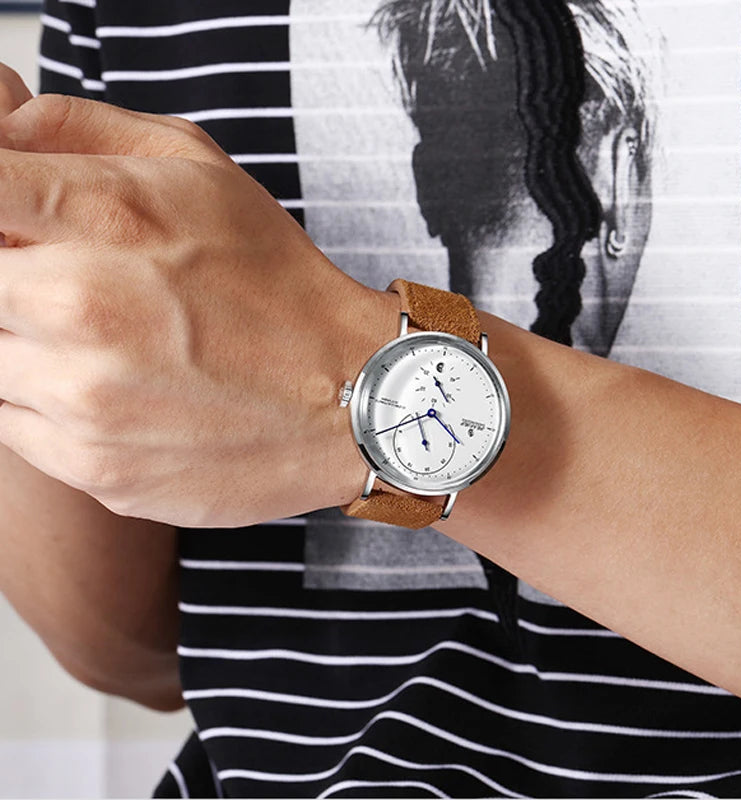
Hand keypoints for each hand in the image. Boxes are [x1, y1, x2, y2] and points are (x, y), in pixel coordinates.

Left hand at [0, 68, 396, 526]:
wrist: (349, 397)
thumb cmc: (278, 285)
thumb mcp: (198, 167)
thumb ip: (79, 128)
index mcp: (104, 217)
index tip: (13, 221)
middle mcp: (79, 308)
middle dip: (11, 276)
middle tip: (61, 282)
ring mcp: (82, 400)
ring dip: (24, 344)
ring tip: (100, 343)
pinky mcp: (93, 467)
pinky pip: (13, 423)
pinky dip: (45, 403)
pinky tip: (113, 392)